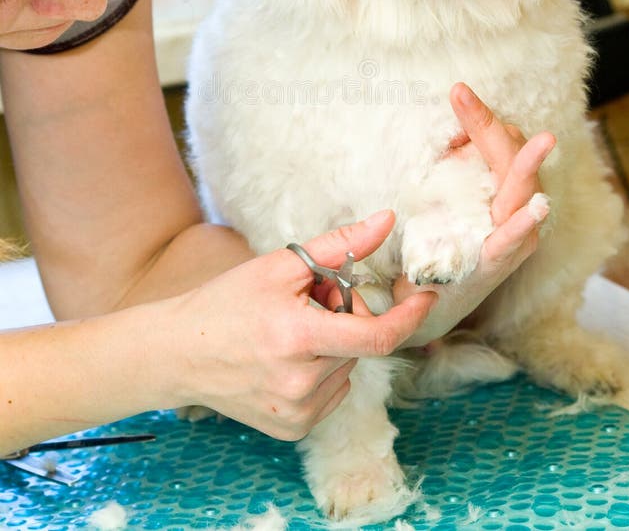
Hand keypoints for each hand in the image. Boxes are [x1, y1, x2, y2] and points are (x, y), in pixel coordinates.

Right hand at [166, 211, 435, 439]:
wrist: (178, 353)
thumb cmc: (227, 302)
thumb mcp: (280, 265)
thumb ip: (340, 245)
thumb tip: (387, 221)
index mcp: (299, 338)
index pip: (376, 336)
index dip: (409, 317)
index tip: (426, 298)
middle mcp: (301, 383)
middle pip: (358, 344)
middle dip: (347, 316)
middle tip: (309, 302)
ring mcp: (297, 413)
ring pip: (346, 368)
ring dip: (333, 345)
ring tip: (289, 332)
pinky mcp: (292, 429)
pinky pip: (331, 393)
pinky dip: (321, 372)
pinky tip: (286, 360)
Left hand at [393, 83, 554, 344]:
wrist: (427, 297)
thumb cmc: (438, 240)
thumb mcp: (440, 194)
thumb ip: (450, 165)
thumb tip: (450, 133)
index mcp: (499, 187)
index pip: (494, 143)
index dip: (478, 116)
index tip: (457, 91)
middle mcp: (512, 208)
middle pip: (508, 158)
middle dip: (487, 126)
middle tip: (462, 96)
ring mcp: (511, 236)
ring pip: (521, 192)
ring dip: (526, 166)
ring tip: (542, 142)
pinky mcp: (498, 263)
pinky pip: (510, 241)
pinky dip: (522, 225)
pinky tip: (535, 208)